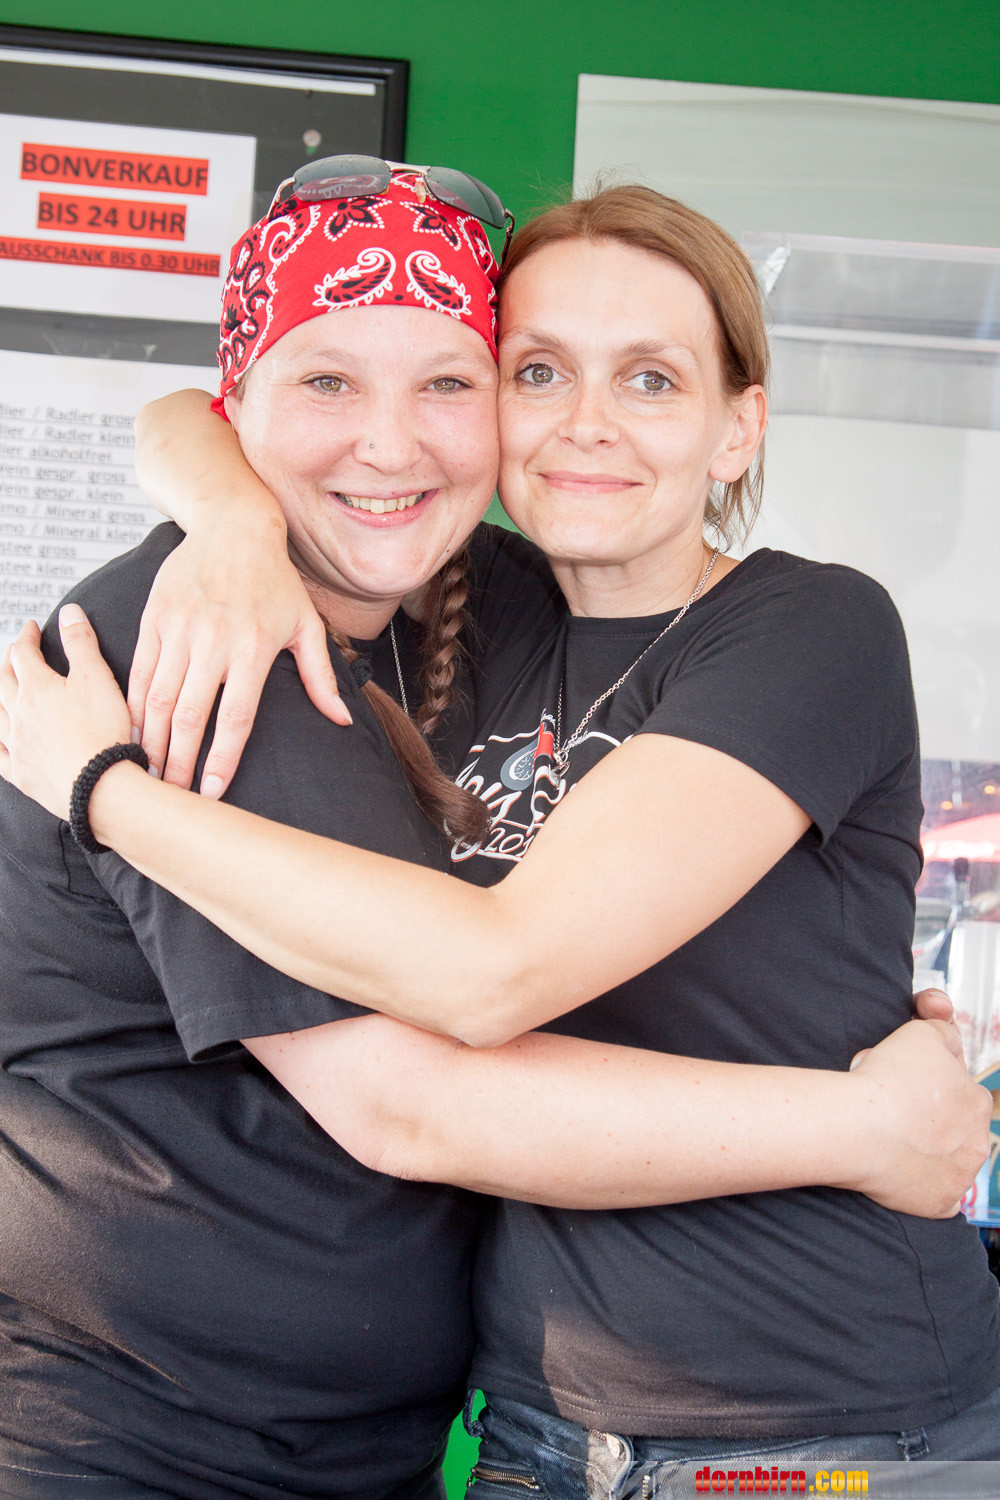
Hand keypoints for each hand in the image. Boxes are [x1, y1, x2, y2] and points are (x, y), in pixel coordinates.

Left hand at [0, 607, 131, 819]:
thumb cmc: (103, 733)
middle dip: (8, 663)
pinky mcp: (21, 773)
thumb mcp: (97, 677)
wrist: (100, 785)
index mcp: (36, 688)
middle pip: (3, 681)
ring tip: (1, 693)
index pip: (23, 653)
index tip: (31, 629)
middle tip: (15, 655)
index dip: (27, 637)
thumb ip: (81, 642)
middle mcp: (19, 714)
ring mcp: (17, 745)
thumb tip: (69, 613)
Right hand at [127, 527, 350, 796]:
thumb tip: (342, 720)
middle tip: (172, 798)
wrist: (234, 526)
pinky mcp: (154, 618)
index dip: (221, 760)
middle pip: (190, 717)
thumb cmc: (275, 580)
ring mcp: (179, 629)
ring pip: (158, 699)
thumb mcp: (306, 626)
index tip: (213, 793)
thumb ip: (321, 678)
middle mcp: (213, 641)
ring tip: (149, 775)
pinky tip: (133, 733)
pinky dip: (133, 707)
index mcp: (253, 649)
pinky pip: (141, 672)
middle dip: (178, 764)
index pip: (234, 719)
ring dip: (152, 742)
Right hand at [846, 1018, 990, 1217]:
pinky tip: (896, 1169)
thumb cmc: (888, 1079)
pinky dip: (918, 1184)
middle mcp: (977, 1141)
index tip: (900, 1083)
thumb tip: (947, 1030)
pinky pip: (934, 1194)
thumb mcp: (922, 1032)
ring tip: (888, 1137)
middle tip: (892, 1108)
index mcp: (977, 1101)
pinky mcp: (939, 1203)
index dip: (927, 1082)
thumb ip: (943, 1029)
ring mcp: (960, 1176)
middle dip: (931, 1118)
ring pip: (947, 1161)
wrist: (858, 1127)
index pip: (958, 1088)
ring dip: (927, 1150)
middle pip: (954, 1127)